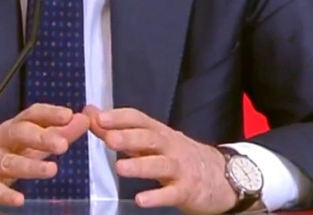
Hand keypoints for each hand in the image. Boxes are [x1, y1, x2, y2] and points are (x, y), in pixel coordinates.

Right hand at [0, 104, 89, 208]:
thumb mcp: (24, 144)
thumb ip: (54, 133)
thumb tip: (83, 120)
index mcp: (11, 129)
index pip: (31, 115)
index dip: (49, 113)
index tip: (68, 114)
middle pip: (19, 133)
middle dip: (41, 137)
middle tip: (62, 144)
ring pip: (8, 162)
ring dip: (30, 166)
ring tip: (51, 170)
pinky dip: (5, 195)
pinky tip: (19, 200)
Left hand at [86, 105, 239, 214]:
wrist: (222, 177)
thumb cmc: (178, 157)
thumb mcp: (151, 142)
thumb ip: (119, 130)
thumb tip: (89, 113)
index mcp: (159, 133)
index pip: (139, 119)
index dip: (119, 117)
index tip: (98, 117)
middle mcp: (170, 146)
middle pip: (150, 138)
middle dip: (129, 137)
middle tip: (109, 139)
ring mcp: (180, 168)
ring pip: (160, 164)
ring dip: (140, 165)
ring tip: (120, 168)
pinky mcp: (187, 190)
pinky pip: (172, 193)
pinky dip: (157, 196)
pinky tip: (141, 200)